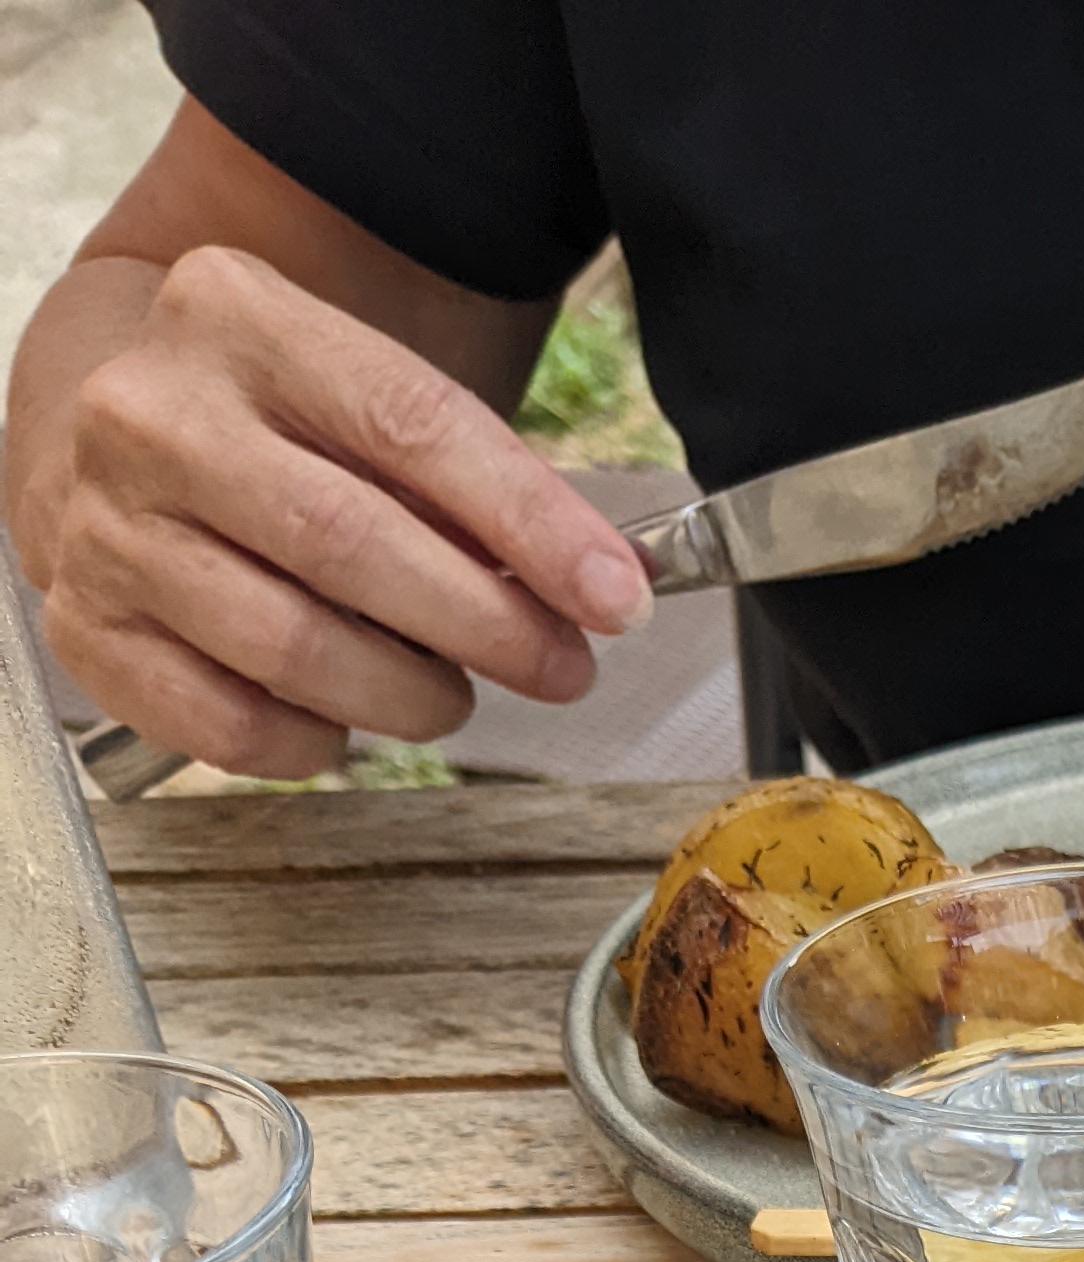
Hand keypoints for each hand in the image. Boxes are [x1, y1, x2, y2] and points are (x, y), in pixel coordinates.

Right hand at [29, 245, 650, 778]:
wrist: (95, 444)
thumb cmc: (270, 433)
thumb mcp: (360, 403)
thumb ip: (467, 481)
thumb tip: (596, 589)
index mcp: (237, 318)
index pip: (409, 423)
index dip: (528, 523)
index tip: (615, 597)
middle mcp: (153, 414)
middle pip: (350, 542)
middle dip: (484, 625)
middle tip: (560, 668)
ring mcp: (108, 527)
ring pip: (295, 648)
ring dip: (407, 696)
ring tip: (445, 694)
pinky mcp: (89, 632)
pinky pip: (234, 729)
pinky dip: (316, 743)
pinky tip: (342, 719)